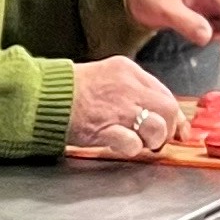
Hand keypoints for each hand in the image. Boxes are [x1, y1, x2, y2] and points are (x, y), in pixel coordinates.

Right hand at [68, 56, 184, 158]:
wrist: (41, 95)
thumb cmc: (70, 89)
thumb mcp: (106, 76)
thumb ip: (132, 89)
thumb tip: (157, 111)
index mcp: (127, 70)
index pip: (165, 93)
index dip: (176, 116)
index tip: (178, 129)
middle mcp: (127, 87)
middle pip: (168, 109)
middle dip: (167, 129)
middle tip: (156, 139)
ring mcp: (117, 108)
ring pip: (156, 127)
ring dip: (153, 140)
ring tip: (140, 143)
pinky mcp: (104, 128)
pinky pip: (132, 143)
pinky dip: (131, 148)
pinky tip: (122, 145)